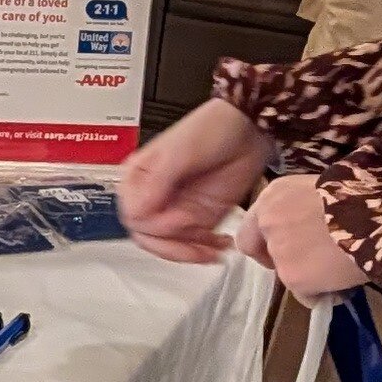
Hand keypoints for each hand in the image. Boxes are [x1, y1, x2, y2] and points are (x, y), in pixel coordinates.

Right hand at [117, 97, 271, 262]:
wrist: (249, 130)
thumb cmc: (212, 129)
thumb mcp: (180, 151)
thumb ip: (157, 181)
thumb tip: (137, 210)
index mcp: (138, 178)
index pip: (132, 215)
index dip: (155, 223)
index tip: (179, 217)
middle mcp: (152, 197)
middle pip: (147, 236)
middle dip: (171, 242)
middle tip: (197, 231)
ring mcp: (174, 210)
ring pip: (168, 246)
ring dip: (189, 252)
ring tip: (212, 247)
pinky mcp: (196, 219)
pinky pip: (191, 246)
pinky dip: (204, 252)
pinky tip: (219, 246)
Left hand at [244, 174, 368, 299]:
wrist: (380, 216)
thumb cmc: (360, 196)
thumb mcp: (318, 191)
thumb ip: (299, 209)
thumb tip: (306, 227)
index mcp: (272, 197)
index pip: (251, 229)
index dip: (266, 243)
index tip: (284, 248)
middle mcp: (268, 222)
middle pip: (264, 254)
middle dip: (283, 263)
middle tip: (309, 266)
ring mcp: (279, 251)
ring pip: (287, 276)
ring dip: (308, 278)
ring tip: (338, 272)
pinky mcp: (293, 278)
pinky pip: (305, 295)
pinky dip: (321, 295)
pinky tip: (342, 286)